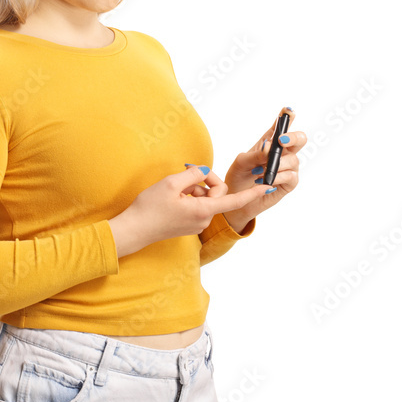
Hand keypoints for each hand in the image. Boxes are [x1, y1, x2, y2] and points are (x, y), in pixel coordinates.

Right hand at [109, 165, 272, 256]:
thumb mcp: (171, 183)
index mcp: (203, 210)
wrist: (134, 230)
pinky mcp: (188, 225)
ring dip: (193, 189)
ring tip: (174, 190)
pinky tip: (172, 198)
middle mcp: (203, 219)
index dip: (251, 193)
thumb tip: (205, 171)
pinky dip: (188, 197)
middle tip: (186, 175)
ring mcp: (196, 224)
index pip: (233, 201)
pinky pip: (196, 206)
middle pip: (216, 194)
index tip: (267, 187)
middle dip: (205, 181)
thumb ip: (193, 174)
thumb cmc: (150, 208)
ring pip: (205, 199)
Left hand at [198, 107, 303, 230]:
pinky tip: (267, 180)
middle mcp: (282, 153)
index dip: (287, 116)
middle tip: (281, 141)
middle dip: (293, 137)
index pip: (281, 126)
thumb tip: (269, 147)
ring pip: (293, 159)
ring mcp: (288, 168)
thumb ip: (254, 154)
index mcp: (270, 142)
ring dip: (277, 164)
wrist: (236, 200)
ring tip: (260, 172)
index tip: (288, 111)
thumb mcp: (241, 162)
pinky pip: (291, 176)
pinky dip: (278, 176)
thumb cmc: (238, 177)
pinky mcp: (289, 183)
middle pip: (299, 139)